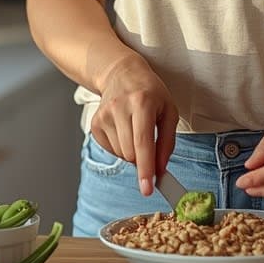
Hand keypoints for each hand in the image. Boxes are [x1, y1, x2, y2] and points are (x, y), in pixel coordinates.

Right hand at [90, 56, 178, 197]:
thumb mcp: (169, 111)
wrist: (122, 74)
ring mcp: (104, 115)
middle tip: (150, 145)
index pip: (143, 143)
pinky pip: (110, 150)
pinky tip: (124, 130)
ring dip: (131, 152)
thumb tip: (160, 170)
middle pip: (130, 154)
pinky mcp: (95, 123)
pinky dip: (120, 147)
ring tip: (135, 129)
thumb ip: (167, 142)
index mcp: (142, 103)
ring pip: (120, 154)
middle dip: (142, 158)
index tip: (147, 189)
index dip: (146, 168)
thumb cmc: (150, 92)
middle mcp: (120, 108)